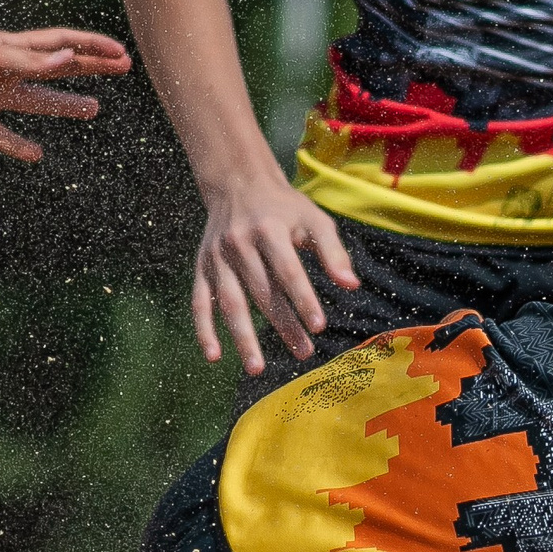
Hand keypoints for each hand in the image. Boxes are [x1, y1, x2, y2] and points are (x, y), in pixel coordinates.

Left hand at [0, 28, 129, 161]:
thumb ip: (28, 61)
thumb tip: (70, 58)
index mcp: (11, 49)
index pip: (60, 43)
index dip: (92, 46)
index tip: (121, 54)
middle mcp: (5, 71)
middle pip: (57, 68)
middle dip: (92, 66)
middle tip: (123, 67)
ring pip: (36, 102)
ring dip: (66, 105)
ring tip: (94, 108)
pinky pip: (0, 135)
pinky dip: (18, 146)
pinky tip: (35, 154)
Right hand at [192, 163, 361, 373]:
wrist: (237, 183)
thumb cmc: (285, 208)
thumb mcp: (314, 219)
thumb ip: (334, 252)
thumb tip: (352, 286)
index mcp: (268, 230)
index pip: (287, 270)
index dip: (303, 298)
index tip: (319, 326)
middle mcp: (238, 243)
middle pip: (261, 292)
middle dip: (283, 325)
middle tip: (304, 353)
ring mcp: (216, 257)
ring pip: (229, 302)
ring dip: (243, 337)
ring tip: (258, 368)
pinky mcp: (202, 266)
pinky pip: (200, 301)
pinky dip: (204, 329)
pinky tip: (214, 356)